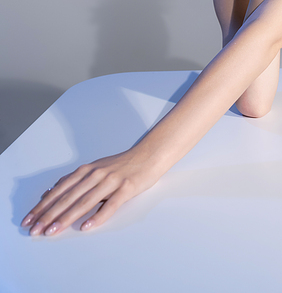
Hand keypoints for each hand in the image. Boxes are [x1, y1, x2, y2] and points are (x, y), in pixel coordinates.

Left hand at [21, 146, 162, 235]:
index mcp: (86, 170)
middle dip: (49, 214)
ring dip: (67, 217)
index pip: (60, 190)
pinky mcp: (126, 188)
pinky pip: (110, 204)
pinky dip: (97, 216)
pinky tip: (87, 226)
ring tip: (53, 230)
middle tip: (36, 229)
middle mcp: (96, 174)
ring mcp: (111, 181)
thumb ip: (74, 180)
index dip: (44, 205)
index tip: (30, 219)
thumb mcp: (95, 168)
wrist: (148, 155)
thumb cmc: (121, 165)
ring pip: (85, 201)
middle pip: (68, 197)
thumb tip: (50, 192)